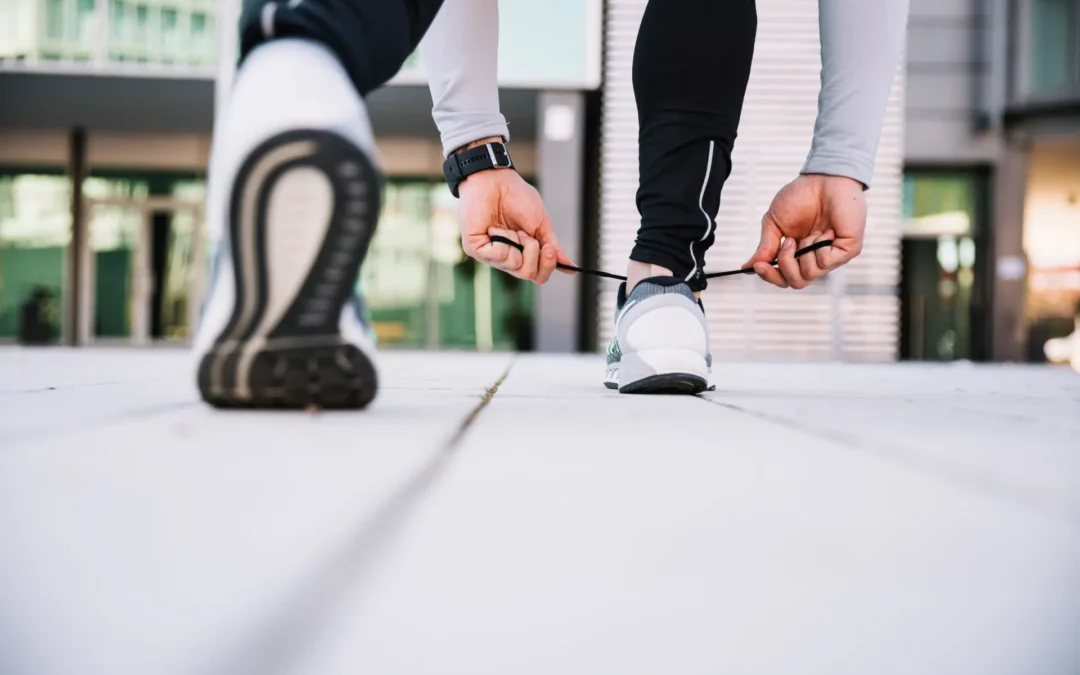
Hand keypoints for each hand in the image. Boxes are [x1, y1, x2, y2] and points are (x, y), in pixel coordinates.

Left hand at [458, 168, 574, 283]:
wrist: (496, 180)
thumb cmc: (517, 198)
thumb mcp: (541, 224)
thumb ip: (553, 247)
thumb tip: (570, 267)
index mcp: (524, 254)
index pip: (538, 276)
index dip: (548, 266)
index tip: (550, 248)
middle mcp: (508, 258)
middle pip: (529, 275)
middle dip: (534, 252)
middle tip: (526, 234)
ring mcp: (491, 255)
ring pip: (515, 266)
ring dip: (519, 243)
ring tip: (510, 228)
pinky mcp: (476, 249)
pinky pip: (499, 256)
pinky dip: (503, 240)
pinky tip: (493, 228)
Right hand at [743, 174, 866, 289]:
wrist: (824, 178)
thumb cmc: (801, 197)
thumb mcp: (774, 223)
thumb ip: (765, 247)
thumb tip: (748, 267)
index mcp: (797, 254)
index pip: (783, 278)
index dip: (769, 276)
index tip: (758, 266)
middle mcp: (815, 258)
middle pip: (796, 283)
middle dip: (785, 266)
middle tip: (787, 242)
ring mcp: (832, 255)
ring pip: (810, 275)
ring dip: (803, 252)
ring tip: (810, 233)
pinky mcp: (848, 250)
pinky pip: (826, 263)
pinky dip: (819, 247)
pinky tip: (826, 231)